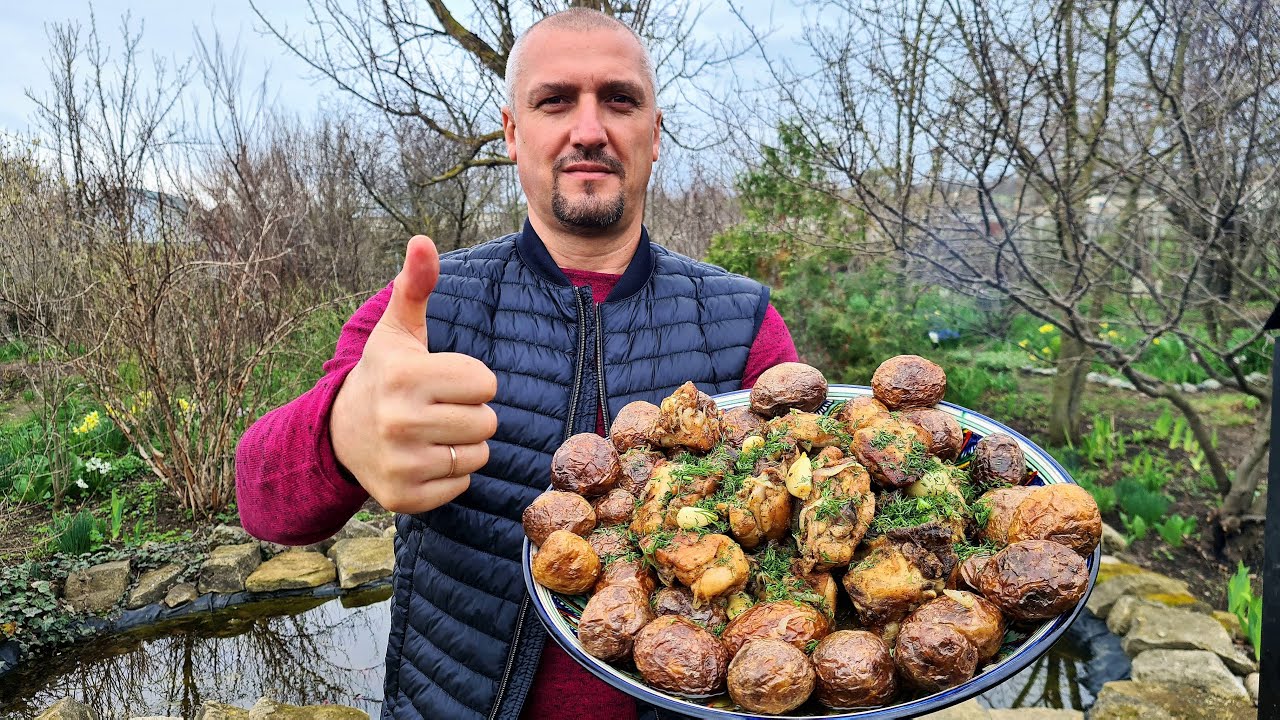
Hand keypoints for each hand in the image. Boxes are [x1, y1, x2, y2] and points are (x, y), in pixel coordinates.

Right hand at [331, 235, 497, 513]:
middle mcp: (398, 421)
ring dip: (465, 444)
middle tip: (438, 408)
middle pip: (487, 422)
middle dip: (471, 413)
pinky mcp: (403, 498)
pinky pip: (461, 486)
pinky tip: (423, 458)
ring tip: (433, 432)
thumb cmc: (384, 374)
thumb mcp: (398, 331)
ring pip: (478, 455)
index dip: (472, 380)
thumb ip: (415, 285)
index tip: (443, 380)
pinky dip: (450, 475)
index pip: (486, 383)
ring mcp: (400, 463)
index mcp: (405, 376)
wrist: (338, 433)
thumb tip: (423, 240)